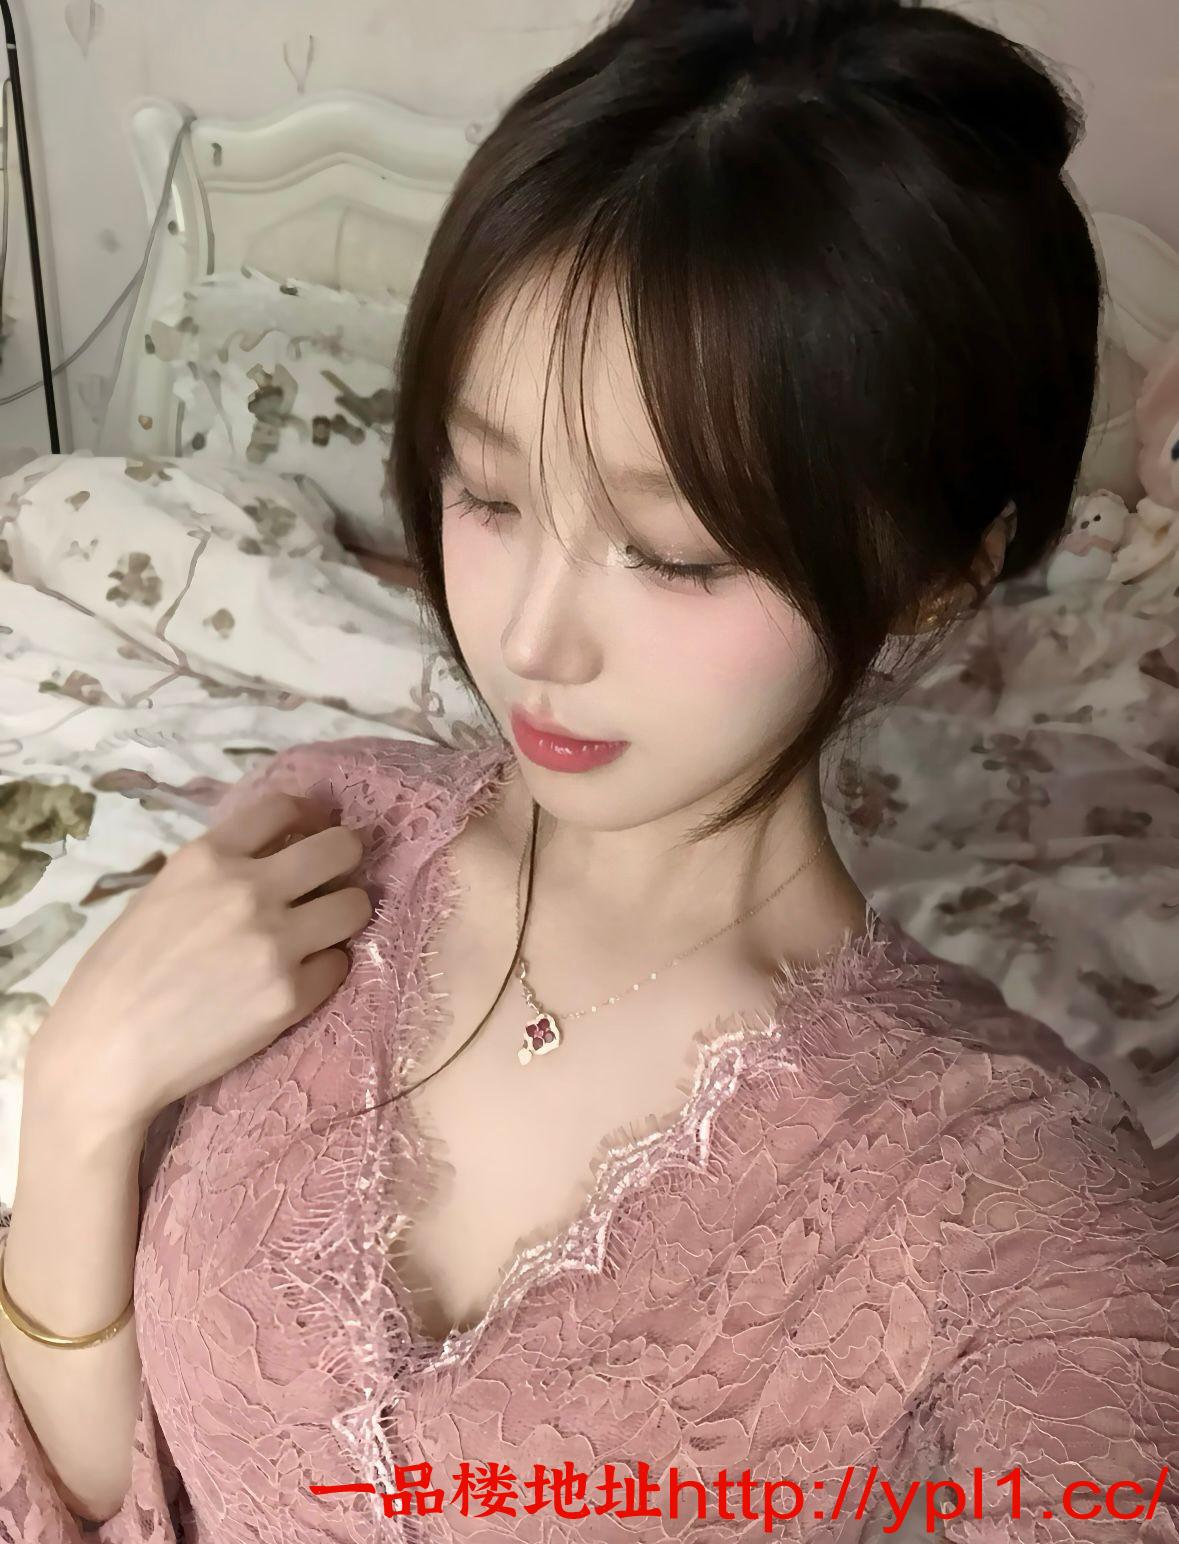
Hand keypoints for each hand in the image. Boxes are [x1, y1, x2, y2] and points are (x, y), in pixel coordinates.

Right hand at [30, 789, 372, 1134]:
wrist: (107, 1052)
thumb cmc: (118, 974)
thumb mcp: (160, 895)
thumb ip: (218, 872)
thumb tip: (273, 856)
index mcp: (207, 857)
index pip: (284, 806)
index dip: (305, 818)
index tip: (309, 833)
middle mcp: (249, 890)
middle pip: (340, 847)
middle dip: (344, 859)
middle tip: (332, 879)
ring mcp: (275, 943)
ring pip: (355, 905)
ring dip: (343, 915)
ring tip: (322, 931)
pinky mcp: (292, 995)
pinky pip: (339, 965)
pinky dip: (324, 970)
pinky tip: (297, 979)